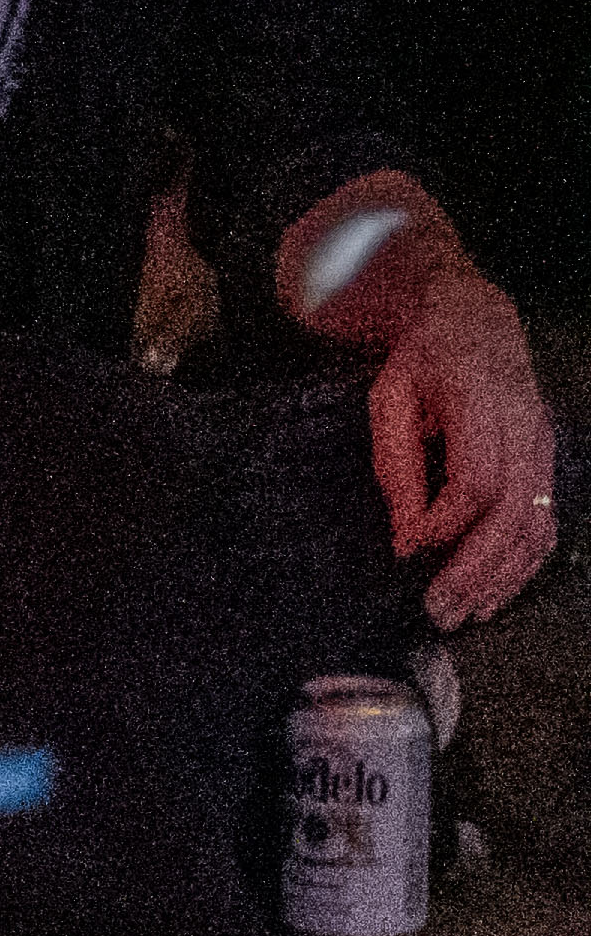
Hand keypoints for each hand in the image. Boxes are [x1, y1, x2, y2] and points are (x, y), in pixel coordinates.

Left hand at [369, 269, 561, 628]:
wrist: (473, 322)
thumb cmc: (421, 362)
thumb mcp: (389, 399)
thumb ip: (396, 465)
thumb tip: (405, 536)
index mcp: (483, 404)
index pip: (477, 479)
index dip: (445, 523)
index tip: (408, 551)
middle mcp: (526, 429)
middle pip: (513, 512)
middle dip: (476, 568)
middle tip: (439, 609)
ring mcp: (543, 447)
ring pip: (536, 524)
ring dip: (503, 576)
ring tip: (464, 613)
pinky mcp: (546, 462)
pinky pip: (545, 521)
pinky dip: (524, 562)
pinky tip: (496, 591)